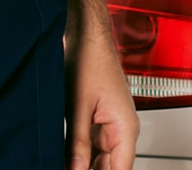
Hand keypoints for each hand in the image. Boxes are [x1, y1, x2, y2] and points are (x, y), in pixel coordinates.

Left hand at [66, 23, 138, 169]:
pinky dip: (78, 156)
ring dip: (83, 166)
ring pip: (99, 160)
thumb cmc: (91, 59)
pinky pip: (90, 147)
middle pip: (110, 167)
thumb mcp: (79, 106)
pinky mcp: (96, 120)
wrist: (86, 35)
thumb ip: (77, 143)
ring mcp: (109, 125)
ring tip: (65, 166)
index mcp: (126, 127)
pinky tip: (66, 161)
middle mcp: (121, 128)